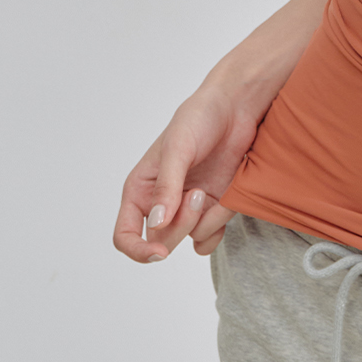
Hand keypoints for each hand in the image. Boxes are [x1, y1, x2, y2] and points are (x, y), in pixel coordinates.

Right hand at [113, 81, 259, 263]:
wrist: (235, 109)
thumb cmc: (199, 120)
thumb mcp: (178, 149)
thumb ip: (166, 187)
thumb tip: (156, 223)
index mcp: (140, 190)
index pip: (125, 235)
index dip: (138, 250)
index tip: (161, 252)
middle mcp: (160, 204)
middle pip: (161, 240)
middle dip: (181, 224)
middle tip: (197, 193)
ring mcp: (187, 208)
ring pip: (189, 240)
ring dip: (202, 223)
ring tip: (207, 190)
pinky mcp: (211, 209)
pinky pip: (210, 238)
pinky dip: (218, 227)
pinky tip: (223, 204)